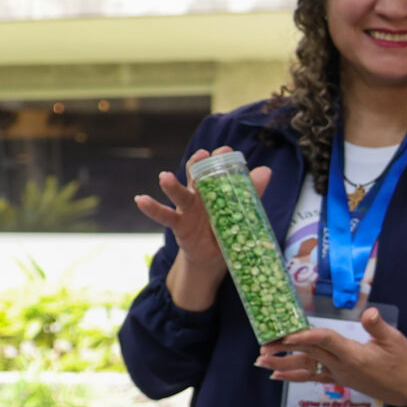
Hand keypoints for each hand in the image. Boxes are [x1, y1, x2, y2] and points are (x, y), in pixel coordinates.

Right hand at [137, 149, 270, 308]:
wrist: (214, 256)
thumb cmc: (227, 227)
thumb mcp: (241, 210)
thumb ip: (252, 192)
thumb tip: (266, 170)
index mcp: (215, 190)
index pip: (215, 170)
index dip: (218, 159)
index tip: (225, 150)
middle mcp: (200, 195)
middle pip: (195, 177)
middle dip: (197, 165)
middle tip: (202, 154)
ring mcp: (187, 209)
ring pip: (180, 194)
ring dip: (172, 185)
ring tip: (164, 176)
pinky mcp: (179, 224)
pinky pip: (164, 216)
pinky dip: (152, 208)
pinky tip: (140, 199)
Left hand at [258, 307, 406, 406]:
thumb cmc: (404, 363)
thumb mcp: (396, 341)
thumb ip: (378, 327)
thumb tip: (369, 312)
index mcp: (354, 355)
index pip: (326, 341)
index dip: (306, 336)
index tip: (287, 335)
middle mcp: (342, 366)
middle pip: (309, 354)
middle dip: (284, 349)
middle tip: (263, 344)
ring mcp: (338, 374)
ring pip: (305, 368)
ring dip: (282, 365)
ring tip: (261, 362)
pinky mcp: (339, 379)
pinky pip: (312, 377)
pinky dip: (293, 376)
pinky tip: (276, 375)